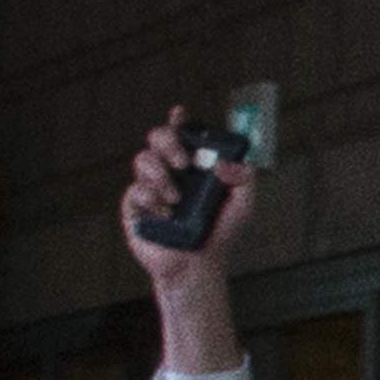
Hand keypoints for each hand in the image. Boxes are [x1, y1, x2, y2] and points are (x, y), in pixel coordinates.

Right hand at [117, 104, 255, 284]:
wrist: (200, 267)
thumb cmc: (220, 234)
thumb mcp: (244, 206)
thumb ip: (244, 179)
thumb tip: (223, 163)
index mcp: (193, 165)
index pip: (182, 134)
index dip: (178, 121)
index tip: (180, 112)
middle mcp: (170, 170)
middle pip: (157, 138)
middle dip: (167, 142)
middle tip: (184, 162)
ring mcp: (150, 186)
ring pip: (142, 159)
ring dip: (160, 174)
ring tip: (175, 198)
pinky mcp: (135, 206)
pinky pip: (135, 191)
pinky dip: (151, 199)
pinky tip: (164, 214)